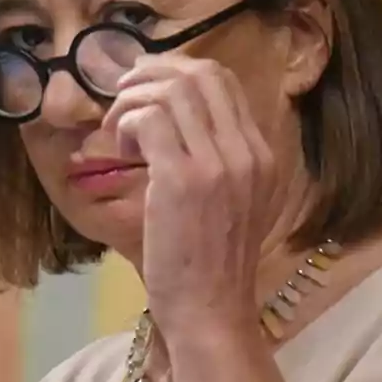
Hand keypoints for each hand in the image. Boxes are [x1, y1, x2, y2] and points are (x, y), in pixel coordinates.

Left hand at [102, 53, 277, 333]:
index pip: (223, 81)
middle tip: (123, 93)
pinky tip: (119, 149)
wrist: (211, 311)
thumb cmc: (212, 263)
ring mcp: (218, 164)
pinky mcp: (181, 179)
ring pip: (170, 91)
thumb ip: (222, 159)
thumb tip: (176, 115)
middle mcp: (248, 152)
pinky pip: (147, 119)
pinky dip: (125, 123)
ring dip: (131, 100)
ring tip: (117, 130)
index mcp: (264, 155)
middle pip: (199, 74)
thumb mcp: (238, 203)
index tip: (146, 85)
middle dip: (151, 73)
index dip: (177, 70)